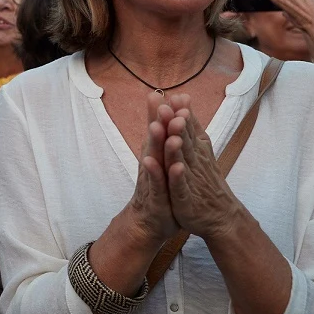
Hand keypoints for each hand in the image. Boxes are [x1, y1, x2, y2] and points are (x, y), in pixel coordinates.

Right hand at [126, 92, 180, 246]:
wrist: (150, 221)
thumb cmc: (160, 189)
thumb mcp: (163, 163)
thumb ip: (163, 140)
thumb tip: (162, 117)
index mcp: (156, 154)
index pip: (158, 129)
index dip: (160, 112)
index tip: (163, 92)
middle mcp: (151, 162)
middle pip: (153, 138)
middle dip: (156, 119)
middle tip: (158, 100)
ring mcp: (151, 178)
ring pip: (153, 157)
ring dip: (154, 142)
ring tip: (157, 126)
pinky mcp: (154, 195)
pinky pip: (156, 183)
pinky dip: (155, 172)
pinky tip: (155, 162)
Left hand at [160, 94, 245, 239]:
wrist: (220, 217)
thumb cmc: (206, 182)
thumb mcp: (199, 152)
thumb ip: (192, 128)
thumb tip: (184, 102)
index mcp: (195, 151)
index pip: (187, 129)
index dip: (182, 114)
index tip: (176, 95)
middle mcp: (194, 163)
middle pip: (184, 141)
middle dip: (177, 125)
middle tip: (168, 107)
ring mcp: (190, 181)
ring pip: (182, 161)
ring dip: (177, 147)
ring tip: (172, 133)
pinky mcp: (186, 199)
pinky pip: (181, 187)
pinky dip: (179, 177)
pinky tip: (175, 168)